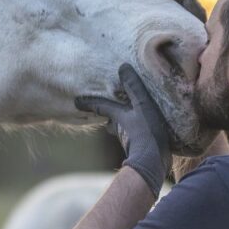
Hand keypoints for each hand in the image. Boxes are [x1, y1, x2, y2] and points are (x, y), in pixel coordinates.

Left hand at [74, 64, 172, 197]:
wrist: (153, 162)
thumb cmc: (146, 131)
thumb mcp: (142, 105)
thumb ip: (133, 87)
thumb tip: (123, 66)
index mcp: (118, 116)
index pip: (100, 106)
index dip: (88, 102)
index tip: (75, 101)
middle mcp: (120, 127)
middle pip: (110, 118)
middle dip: (107, 113)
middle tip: (102, 108)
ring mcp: (129, 138)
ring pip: (121, 127)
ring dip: (121, 121)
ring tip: (127, 115)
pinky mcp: (139, 146)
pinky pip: (134, 134)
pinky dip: (135, 129)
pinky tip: (143, 127)